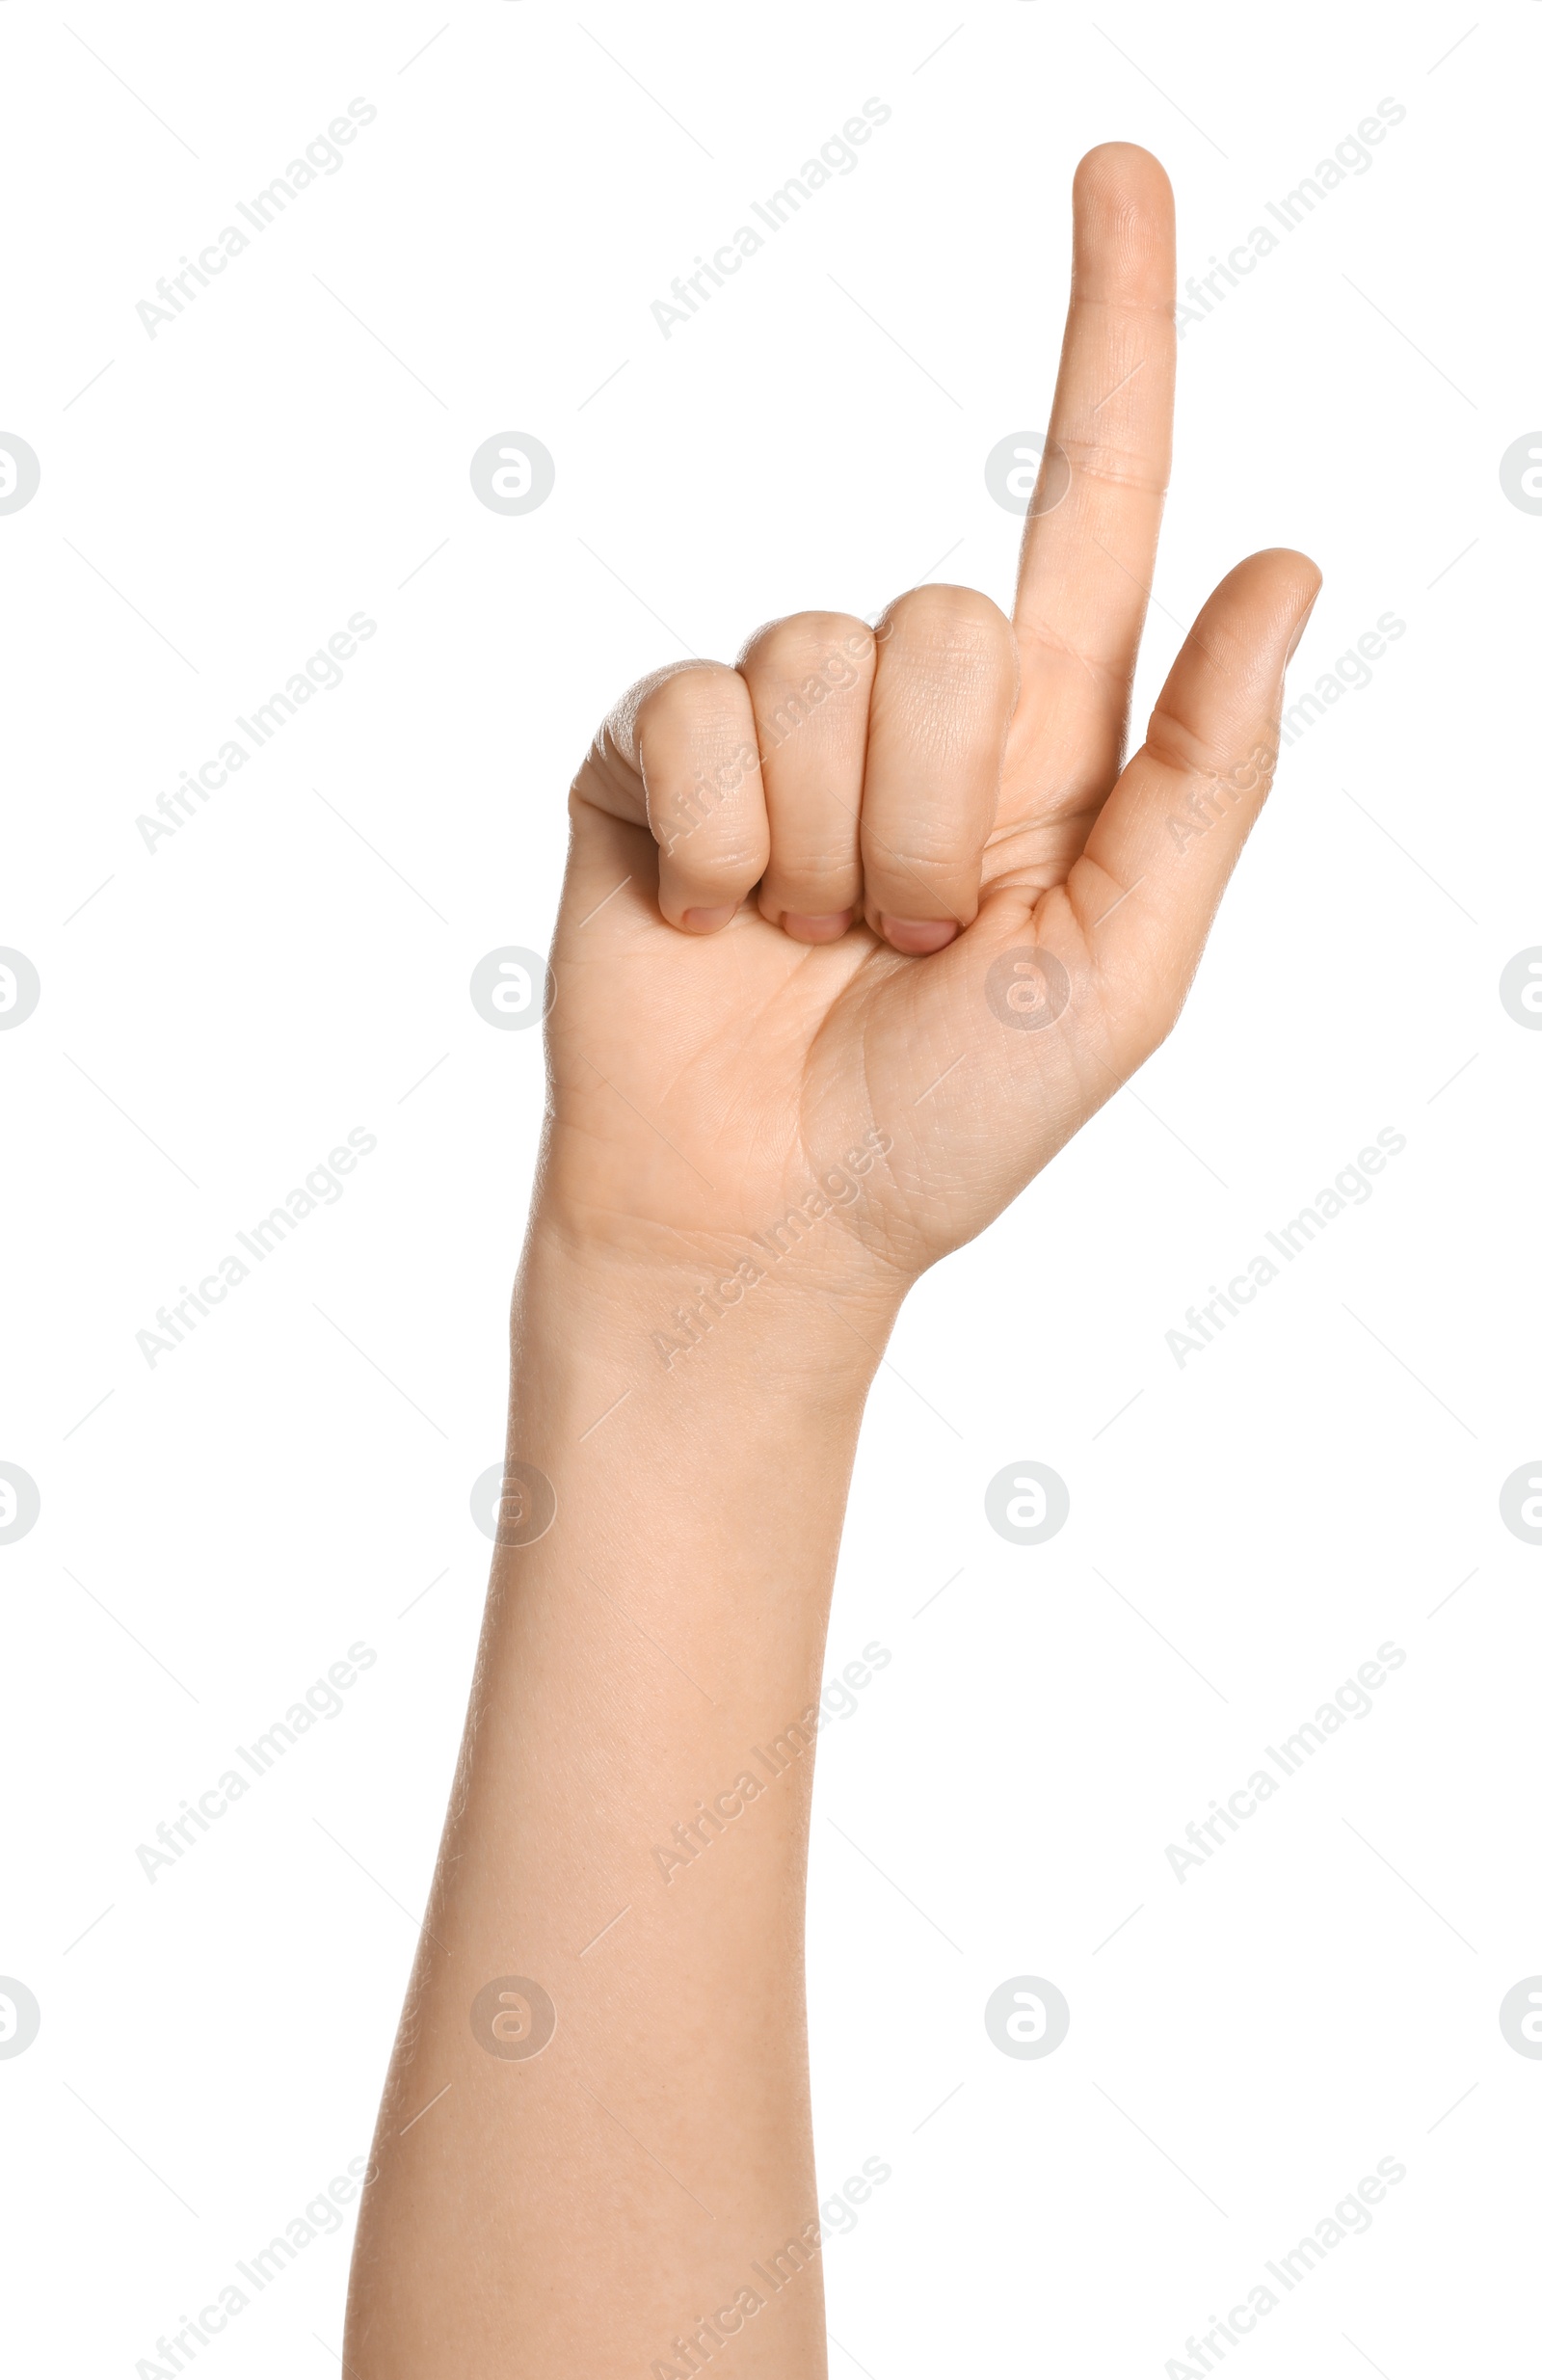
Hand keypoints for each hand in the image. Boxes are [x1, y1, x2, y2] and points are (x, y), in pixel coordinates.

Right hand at [546, 144, 1317, 1326]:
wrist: (764, 1222)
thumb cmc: (952, 1122)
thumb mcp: (1124, 967)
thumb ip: (1204, 771)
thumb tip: (1288, 563)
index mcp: (1045, 741)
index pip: (1092, 499)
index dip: (1113, 337)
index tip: (1119, 171)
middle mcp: (908, 705)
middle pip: (943, 614)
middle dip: (935, 815)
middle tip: (907, 942)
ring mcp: (773, 724)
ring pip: (816, 662)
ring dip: (832, 849)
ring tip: (816, 947)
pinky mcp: (656, 753)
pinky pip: (698, 713)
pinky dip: (725, 846)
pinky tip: (715, 923)